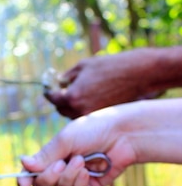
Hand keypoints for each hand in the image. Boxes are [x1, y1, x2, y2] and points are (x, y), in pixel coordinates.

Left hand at [44, 49, 174, 118]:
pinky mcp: (101, 119)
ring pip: (73, 115)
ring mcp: (91, 117)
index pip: (53, 99)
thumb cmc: (110, 66)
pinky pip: (86, 117)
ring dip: (72, 107)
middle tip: (62, 91)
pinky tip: (90, 99)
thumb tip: (59, 83)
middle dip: (60, 101)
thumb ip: (67, 76)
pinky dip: (84, 110)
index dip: (49, 93)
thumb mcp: (84, 66)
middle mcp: (80, 111)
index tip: (49, 89)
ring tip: (78, 94)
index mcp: (73, 96)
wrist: (137, 75)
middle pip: (61, 110)